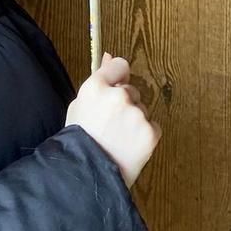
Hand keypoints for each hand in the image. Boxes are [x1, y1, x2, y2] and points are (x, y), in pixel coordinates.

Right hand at [65, 53, 160, 187]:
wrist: (87, 175)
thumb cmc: (78, 140)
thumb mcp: (79, 105)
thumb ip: (97, 81)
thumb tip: (109, 56)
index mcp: (96, 87)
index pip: (119, 66)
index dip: (117, 78)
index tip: (115, 88)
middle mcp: (119, 96)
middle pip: (131, 90)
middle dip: (124, 104)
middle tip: (110, 125)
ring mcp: (136, 114)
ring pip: (141, 109)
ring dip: (134, 121)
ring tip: (117, 140)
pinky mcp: (150, 132)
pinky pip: (151, 126)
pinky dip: (143, 135)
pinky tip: (128, 147)